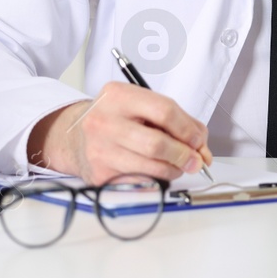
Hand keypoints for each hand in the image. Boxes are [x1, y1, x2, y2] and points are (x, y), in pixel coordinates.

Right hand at [26, 82, 211, 184]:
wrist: (75, 136)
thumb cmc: (116, 119)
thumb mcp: (141, 106)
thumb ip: (176, 121)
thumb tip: (202, 148)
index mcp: (118, 95)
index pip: (164, 111)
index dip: (188, 129)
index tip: (198, 140)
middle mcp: (104, 121)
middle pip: (157, 144)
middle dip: (184, 155)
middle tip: (195, 160)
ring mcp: (100, 150)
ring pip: (151, 168)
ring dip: (173, 170)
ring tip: (176, 166)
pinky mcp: (100, 174)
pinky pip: (140, 182)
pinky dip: (157, 180)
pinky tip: (156, 172)